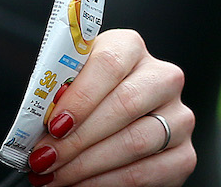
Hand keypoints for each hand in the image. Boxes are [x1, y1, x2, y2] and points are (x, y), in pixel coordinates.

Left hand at [24, 30, 193, 186]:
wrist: (110, 129)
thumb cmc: (83, 104)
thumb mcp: (69, 87)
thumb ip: (57, 93)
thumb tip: (37, 117)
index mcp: (131, 48)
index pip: (110, 62)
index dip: (81, 96)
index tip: (53, 124)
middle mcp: (163, 78)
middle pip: (125, 103)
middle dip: (78, 138)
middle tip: (45, 159)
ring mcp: (179, 117)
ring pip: (136, 141)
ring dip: (87, 165)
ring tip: (55, 176)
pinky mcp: (183, 155)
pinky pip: (146, 173)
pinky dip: (107, 183)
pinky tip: (81, 185)